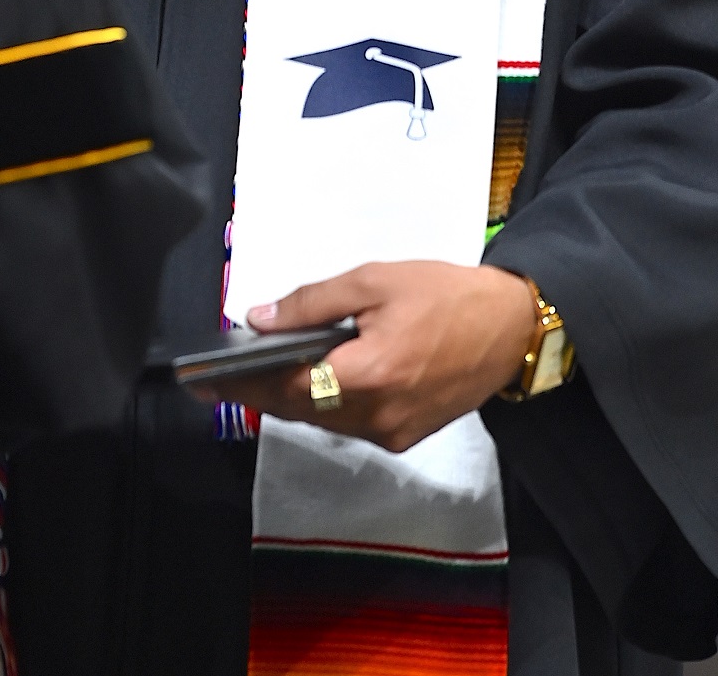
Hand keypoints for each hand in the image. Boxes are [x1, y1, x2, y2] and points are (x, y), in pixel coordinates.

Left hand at [189, 260, 537, 451]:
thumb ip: (312, 302)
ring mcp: (393, 432)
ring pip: (322, 420)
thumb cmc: (445, 294)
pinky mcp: (406, 436)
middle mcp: (378, 414)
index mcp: (369, 374)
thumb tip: (260, 319)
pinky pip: (349, 424)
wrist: (511, 326)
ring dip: (288, 399)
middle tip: (219, 378)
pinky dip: (323, 404)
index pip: (287, 385)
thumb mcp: (373, 280)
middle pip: (300, 409)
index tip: (206, 378)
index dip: (243, 382)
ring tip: (253, 375)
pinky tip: (306, 379)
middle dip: (258, 392)